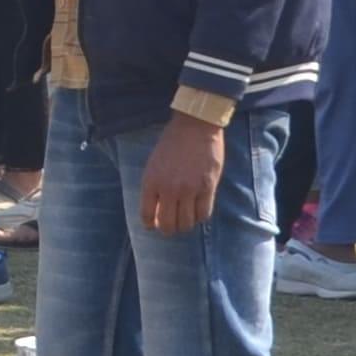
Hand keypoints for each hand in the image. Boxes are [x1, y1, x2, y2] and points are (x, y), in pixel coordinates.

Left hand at [138, 116, 223, 236]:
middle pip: (168, 224)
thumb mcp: (153, 165)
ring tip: (186, 219)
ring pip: (187, 223)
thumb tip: (156, 210)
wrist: (195, 126)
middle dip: (168, 229)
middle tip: (172, 226)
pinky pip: (204, 213)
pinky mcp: (208, 187)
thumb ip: (154, 187)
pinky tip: (198, 211)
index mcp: (151, 182)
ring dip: (185, 224)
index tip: (154, 225)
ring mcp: (189, 189)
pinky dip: (200, 217)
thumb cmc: (172, 143)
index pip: (147, 215)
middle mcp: (169, 189)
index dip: (151, 224)